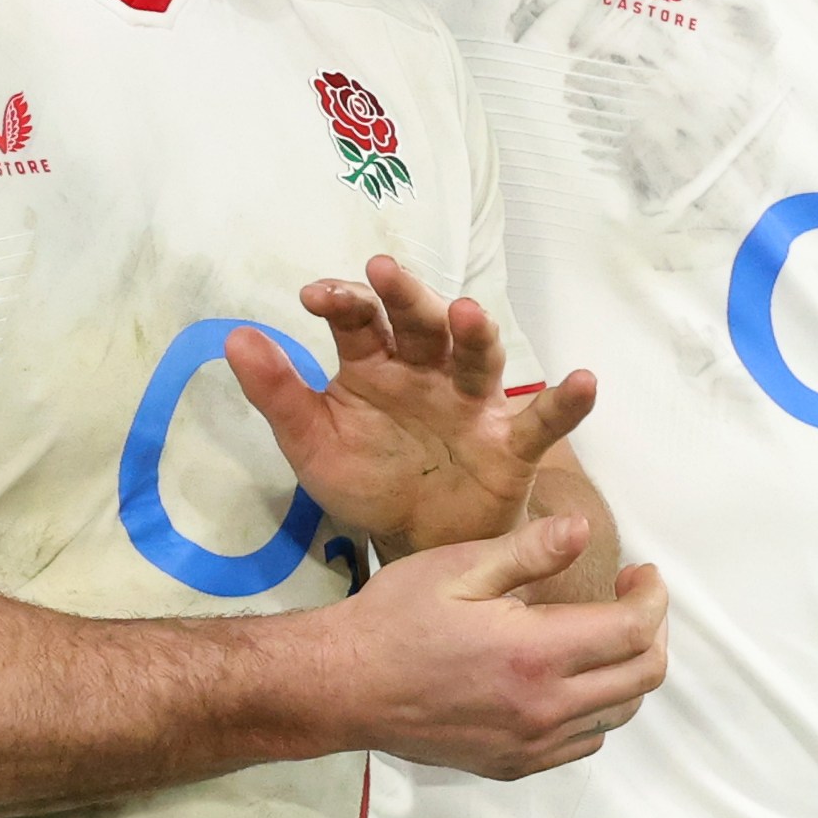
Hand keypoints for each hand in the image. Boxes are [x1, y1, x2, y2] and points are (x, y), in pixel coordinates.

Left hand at [227, 255, 595, 553]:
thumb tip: (233, 336)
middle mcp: (426, 372)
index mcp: (375, 365)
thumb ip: (277, 393)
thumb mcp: (311, 443)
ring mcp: (471, 404)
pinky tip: (584, 381)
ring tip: (467, 313)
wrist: (412, 545)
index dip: (343, 303)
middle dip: (406, 297)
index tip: (317, 295)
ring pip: (477, 358)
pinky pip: (541, 421)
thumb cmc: (365, 481)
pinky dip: (565, 401)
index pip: (360, 322)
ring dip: (475, 333)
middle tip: (386, 272)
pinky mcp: (509, 445)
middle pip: (421, 326)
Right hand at [313, 513, 666, 779]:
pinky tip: (569, 677)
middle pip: (641, 678)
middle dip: (653, 632)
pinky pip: (582, 741)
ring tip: (604, 634)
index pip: (634, 633)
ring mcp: (531, 745)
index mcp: (536, 653)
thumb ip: (528, 551)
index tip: (641, 572)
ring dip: (627, 672)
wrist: (345, 686)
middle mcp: (545, 708)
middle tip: (631, 597)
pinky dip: (596, 708)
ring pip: (617, 715)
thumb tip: (584, 530)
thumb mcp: (458, 568)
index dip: (653, 598)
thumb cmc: (396, 617)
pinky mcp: (514, 764)